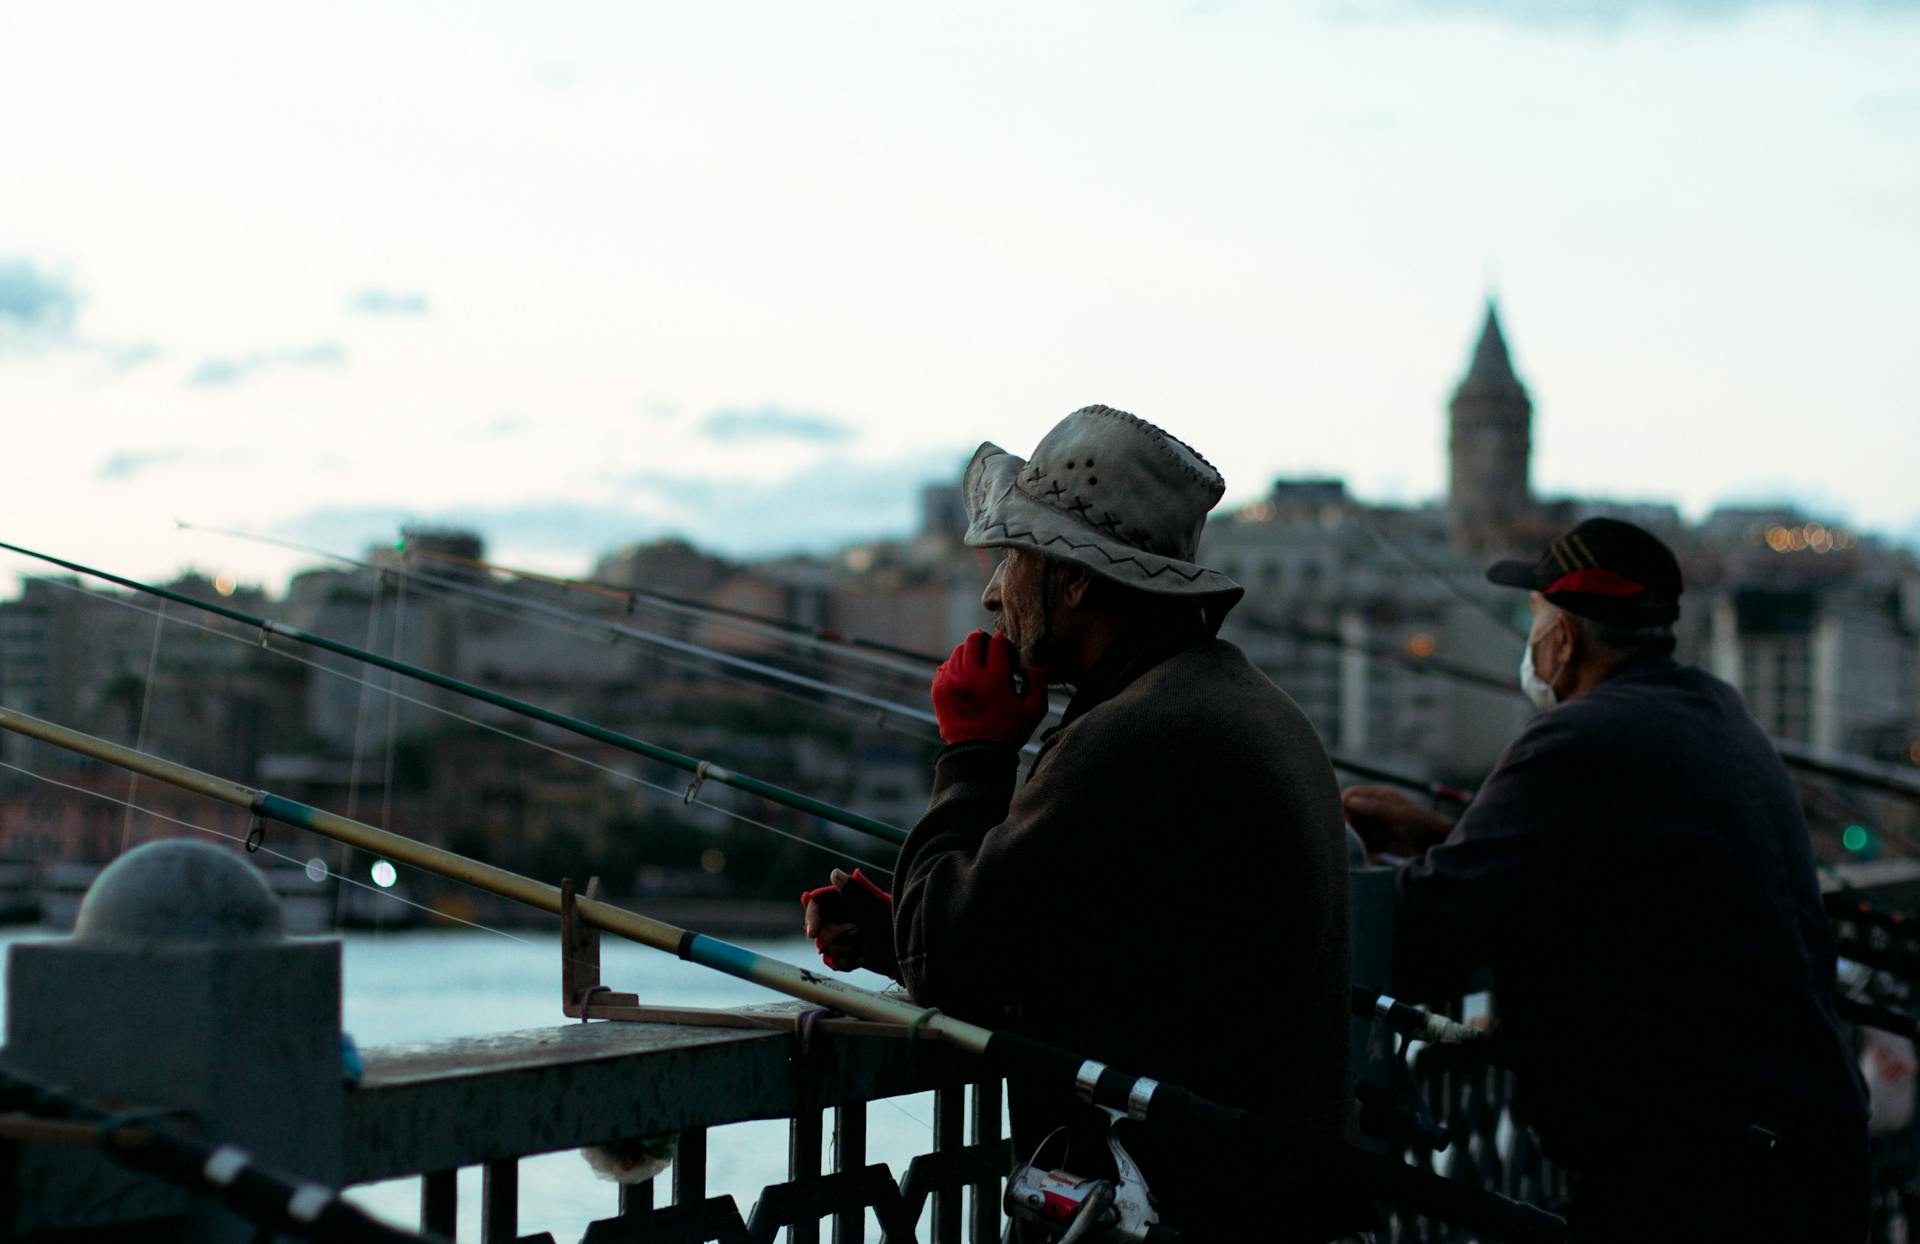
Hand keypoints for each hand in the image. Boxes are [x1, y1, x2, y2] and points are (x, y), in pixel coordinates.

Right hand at [799, 868, 897, 977]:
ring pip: (827, 949)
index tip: (813, 933)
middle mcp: (839, 918)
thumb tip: (835, 874)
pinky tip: (863, 957)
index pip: (815, 906)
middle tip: (856, 931)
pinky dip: (849, 963)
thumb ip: (853, 890)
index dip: (811, 918)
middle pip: (820, 931)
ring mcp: (842, 938)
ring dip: (846, 951)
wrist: (907, 948)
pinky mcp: (847, 955)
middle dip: (836, 936)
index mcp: (842, 902)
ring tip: (866, 946)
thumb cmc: (892, 921)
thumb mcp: (873, 905)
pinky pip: (836, 963)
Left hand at [931, 630, 1049, 746]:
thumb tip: (1037, 660)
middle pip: (974, 640)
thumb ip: (1038, 680)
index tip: (1007, 652)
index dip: (1004, 644)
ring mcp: (951, 682)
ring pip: (958, 651)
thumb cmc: (1008, 733)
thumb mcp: (1034, 709)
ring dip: (970, 653)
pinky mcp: (938, 690)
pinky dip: (955, 667)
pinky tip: (965, 678)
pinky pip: (945, 666)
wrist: (976, 755)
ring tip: (978, 666)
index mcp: (995, 678)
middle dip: (984, 641)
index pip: (997, 643)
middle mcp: (970, 676)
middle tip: (990, 651)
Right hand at [1341, 785, 1453, 859]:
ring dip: (1352, 837)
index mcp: (1380, 796)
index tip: (1337, 815)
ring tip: (1352, 844)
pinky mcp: (1378, 842)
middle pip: (1350, 812)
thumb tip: (1349, 801)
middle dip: (1345, 822)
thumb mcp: (1398, 813)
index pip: (1353, 794)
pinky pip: (1362, 844)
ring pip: (1354, 829)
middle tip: (1344, 833)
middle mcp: (1375, 809)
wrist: (1438, 845)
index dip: (1342, 802)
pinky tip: (1364, 853)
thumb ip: (1374, 807)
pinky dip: (1360, 848)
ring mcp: (1376, 826)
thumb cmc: (1422, 823)